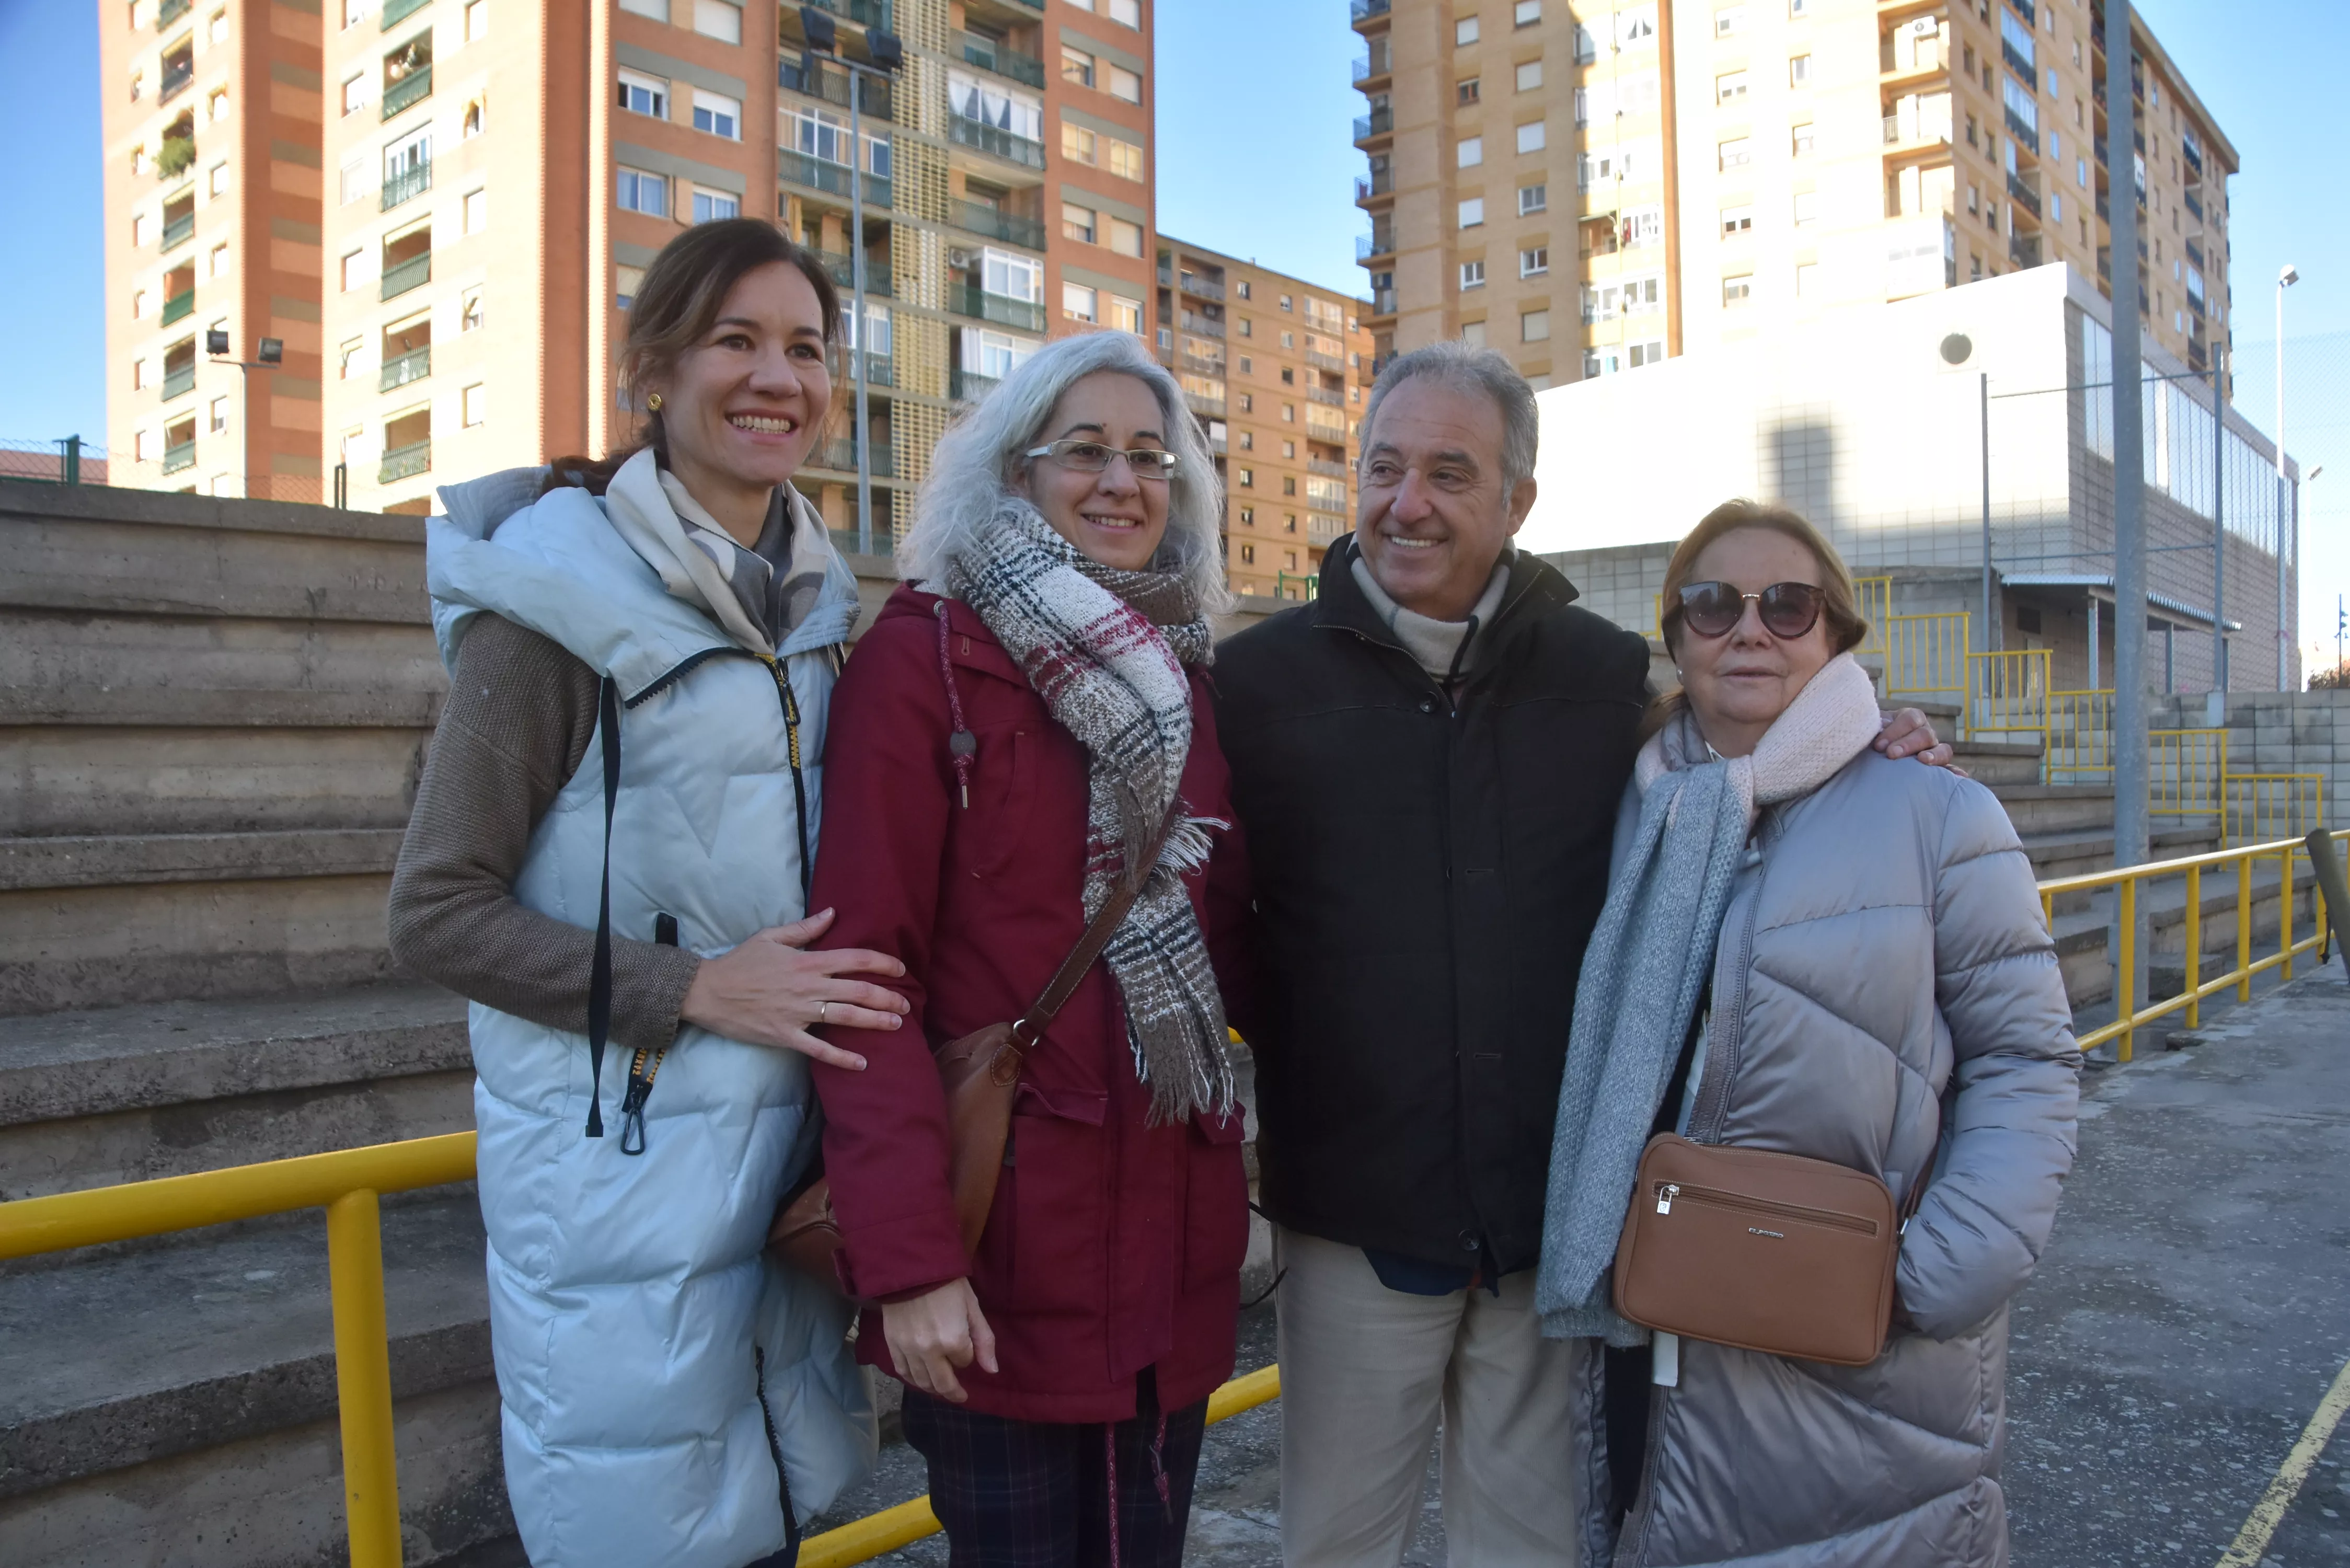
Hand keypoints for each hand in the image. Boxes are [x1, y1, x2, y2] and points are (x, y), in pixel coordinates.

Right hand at [678, 908, 908, 1069]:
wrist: (708, 991)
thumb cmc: (739, 962)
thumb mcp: (771, 937)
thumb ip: (805, 928)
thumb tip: (832, 912)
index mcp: (807, 961)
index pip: (855, 959)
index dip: (882, 963)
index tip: (900, 969)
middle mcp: (808, 987)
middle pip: (858, 991)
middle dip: (887, 998)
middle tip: (906, 1005)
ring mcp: (798, 1013)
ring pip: (846, 1018)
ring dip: (875, 1022)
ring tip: (897, 1025)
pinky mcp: (786, 1035)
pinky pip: (819, 1049)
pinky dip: (841, 1058)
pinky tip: (861, 1064)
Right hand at [881, 1279, 997, 1403]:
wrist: (912, 1268)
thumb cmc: (948, 1285)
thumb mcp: (972, 1308)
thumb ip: (984, 1341)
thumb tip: (992, 1371)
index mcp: (953, 1340)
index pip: (965, 1361)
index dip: (967, 1354)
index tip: (965, 1342)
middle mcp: (930, 1351)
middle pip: (943, 1383)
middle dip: (954, 1391)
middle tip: (960, 1396)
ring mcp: (909, 1350)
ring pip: (922, 1382)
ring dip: (933, 1389)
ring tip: (941, 1389)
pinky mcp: (893, 1345)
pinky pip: (903, 1372)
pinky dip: (913, 1379)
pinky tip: (920, 1379)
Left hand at [1874, 707, 1962, 775]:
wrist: (1871, 752)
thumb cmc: (1870, 738)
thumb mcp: (1871, 728)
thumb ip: (1875, 725)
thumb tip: (1881, 724)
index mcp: (1910, 718)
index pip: (1910, 719)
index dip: (1895, 730)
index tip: (1878, 745)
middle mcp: (1925, 732)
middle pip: (1925, 734)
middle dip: (1908, 744)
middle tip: (1891, 754)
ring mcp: (1933, 749)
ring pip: (1943, 749)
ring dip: (1934, 755)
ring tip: (1923, 761)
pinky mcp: (1938, 766)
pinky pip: (1950, 769)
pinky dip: (1956, 772)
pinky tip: (1961, 778)